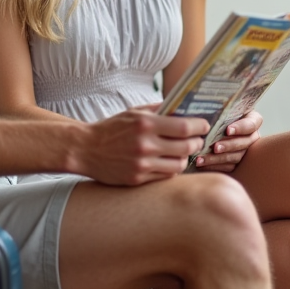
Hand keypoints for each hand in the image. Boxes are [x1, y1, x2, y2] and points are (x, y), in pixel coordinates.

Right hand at [76, 107, 208, 185]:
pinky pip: (165, 176)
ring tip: (182, 152)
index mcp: (145, 124)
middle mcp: (145, 145)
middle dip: (197, 142)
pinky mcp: (138, 179)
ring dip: (185, 158)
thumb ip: (158, 110)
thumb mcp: (133, 112)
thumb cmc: (111, 128)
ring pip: (179, 165)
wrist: (85, 149)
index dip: (199, 126)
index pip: (185, 127)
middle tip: (198, 139)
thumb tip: (184, 109)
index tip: (204, 125)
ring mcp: (142, 164)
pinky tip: (168, 161)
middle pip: (187, 147)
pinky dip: (171, 169)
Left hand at [193, 110, 262, 172]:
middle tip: (215, 147)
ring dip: (218, 159)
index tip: (227, 130)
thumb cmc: (219, 111)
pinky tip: (202, 164)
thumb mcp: (223, 107)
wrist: (214, 122)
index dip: (240, 128)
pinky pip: (228, 167)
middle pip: (244, 143)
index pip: (251, 124)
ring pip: (236, 157)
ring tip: (202, 159)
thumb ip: (222, 108)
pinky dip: (214, 166)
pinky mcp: (237, 162)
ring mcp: (246, 150)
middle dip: (228, 145)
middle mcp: (252, 136)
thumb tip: (210, 107)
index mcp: (253, 120)